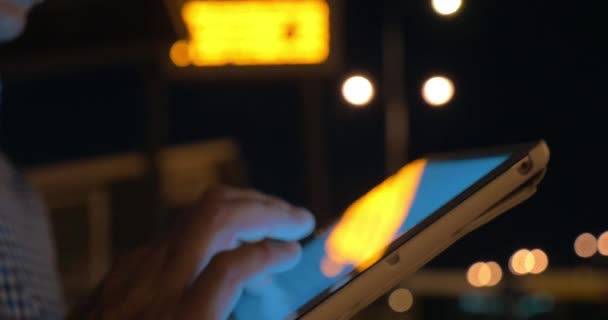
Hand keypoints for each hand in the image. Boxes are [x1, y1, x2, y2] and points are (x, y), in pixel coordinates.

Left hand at [68, 186, 314, 319]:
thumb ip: (231, 312)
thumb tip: (272, 301)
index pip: (234, 266)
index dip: (272, 253)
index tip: (295, 253)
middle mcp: (153, 287)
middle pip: (214, 216)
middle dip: (264, 208)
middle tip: (297, 219)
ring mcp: (132, 273)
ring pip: (192, 215)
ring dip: (239, 208)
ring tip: (270, 217)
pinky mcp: (120, 272)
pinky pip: (174, 234)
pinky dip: (210, 228)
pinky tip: (225, 242)